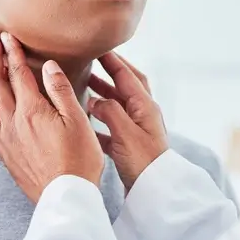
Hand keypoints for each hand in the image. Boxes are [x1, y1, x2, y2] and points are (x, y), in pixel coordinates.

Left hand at [0, 32, 103, 202]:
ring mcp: (6, 139)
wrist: (64, 196)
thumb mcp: (77, 120)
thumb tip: (49, 65)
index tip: (8, 37)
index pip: (17, 73)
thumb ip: (61, 90)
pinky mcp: (5, 153)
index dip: (12, 52)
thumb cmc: (78, 159)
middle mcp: (13, 122)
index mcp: (31, 110)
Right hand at [88, 52, 167, 189]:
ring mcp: (138, 130)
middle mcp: (144, 115)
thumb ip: (110, 110)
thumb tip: (95, 99)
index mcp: (145, 107)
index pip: (127, 76)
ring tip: (84, 88)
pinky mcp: (131, 145)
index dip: (112, 61)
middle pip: (126, 87)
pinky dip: (100, 120)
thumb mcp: (125, 132)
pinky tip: (86, 121)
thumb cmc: (143, 161)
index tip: (98, 48)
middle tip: (91, 63)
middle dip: (109, 74)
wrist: (155, 191)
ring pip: (118, 106)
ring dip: (103, 95)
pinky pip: (113, 126)